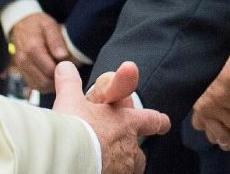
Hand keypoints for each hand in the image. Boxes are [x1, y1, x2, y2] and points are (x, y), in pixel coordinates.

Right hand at [10, 12, 72, 92]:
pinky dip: (44, 85)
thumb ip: (57, 40)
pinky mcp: (21, 72)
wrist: (19, 24)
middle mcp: (24, 60)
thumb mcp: (49, 25)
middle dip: (58, 79)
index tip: (70, 66)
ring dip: (52, 84)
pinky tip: (52, 78)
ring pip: (39, 86)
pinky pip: (33, 85)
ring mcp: (21, 67)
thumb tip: (63, 56)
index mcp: (32, 48)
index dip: (63, 71)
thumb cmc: (37, 24)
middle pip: (44, 81)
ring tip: (61, 75)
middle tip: (67, 72)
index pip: (50, 70)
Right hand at [54, 62, 169, 173]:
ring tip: (105, 164)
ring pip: (130, 169)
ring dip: (121, 166)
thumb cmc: (73, 127)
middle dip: (133, 151)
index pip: (150, 120)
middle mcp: (129, 146)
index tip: (164, 122)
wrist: (66, 155)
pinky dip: (109, 173)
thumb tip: (65, 66)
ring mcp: (123, 168)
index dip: (158, 121)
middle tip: (119, 149)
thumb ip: (70, 82)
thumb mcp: (70, 99)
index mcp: (125, 122)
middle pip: (140, 153)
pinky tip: (95, 170)